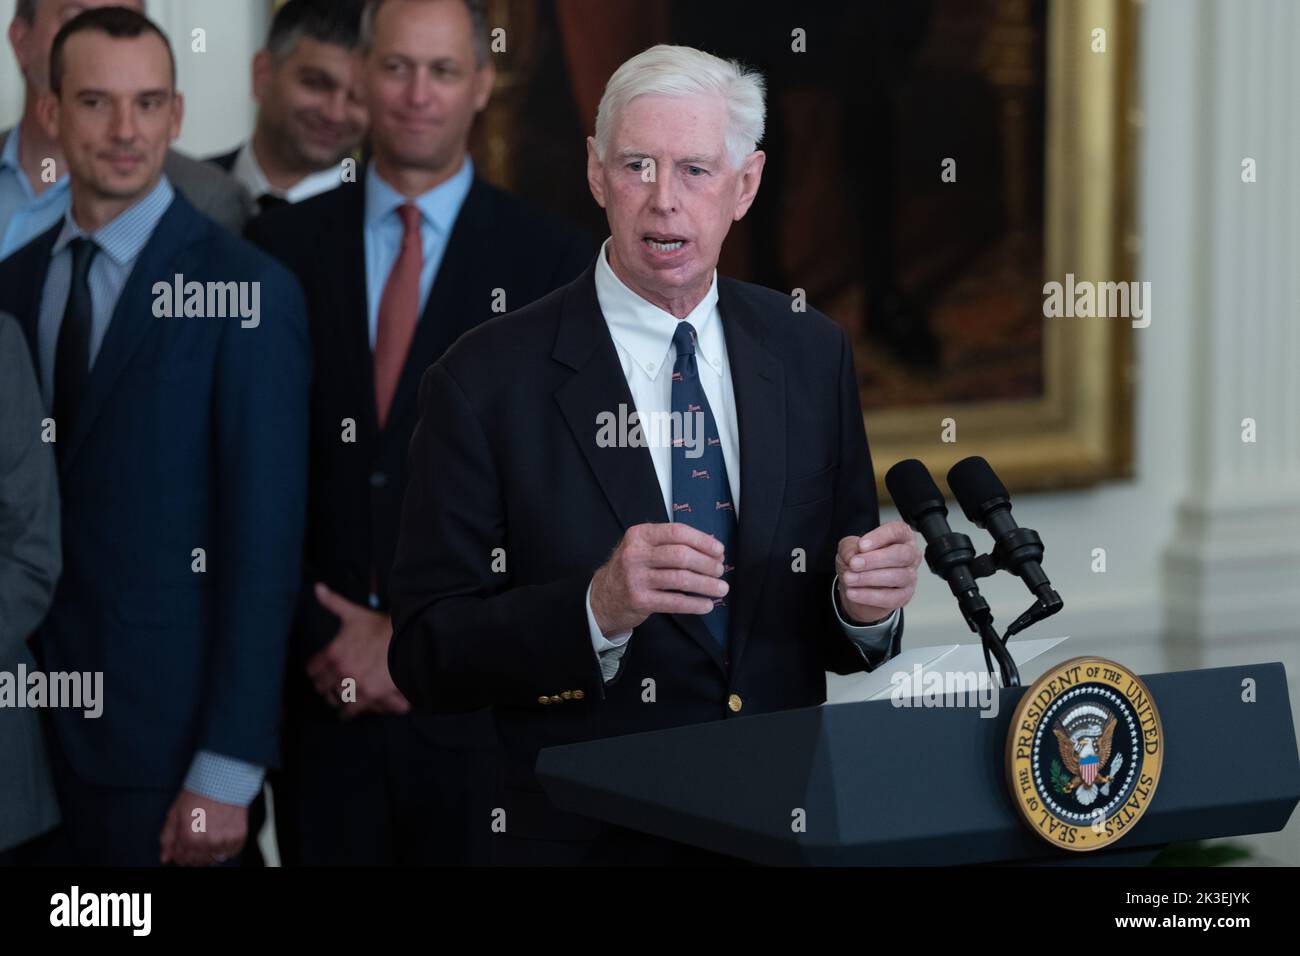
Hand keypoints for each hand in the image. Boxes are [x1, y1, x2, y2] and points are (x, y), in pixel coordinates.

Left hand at [159, 788, 246, 865]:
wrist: (224, 780)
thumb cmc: (199, 792)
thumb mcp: (175, 812)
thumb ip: (168, 837)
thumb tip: (165, 858)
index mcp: (189, 838)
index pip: (182, 859)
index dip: (182, 853)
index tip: (186, 843)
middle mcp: (207, 842)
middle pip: (198, 862)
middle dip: (196, 853)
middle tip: (199, 837)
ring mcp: (224, 840)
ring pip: (215, 859)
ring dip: (211, 851)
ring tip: (211, 834)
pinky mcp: (238, 836)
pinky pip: (231, 852)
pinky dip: (227, 847)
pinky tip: (223, 834)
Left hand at [306, 583, 409, 718]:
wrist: (408, 639)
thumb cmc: (382, 626)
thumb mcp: (354, 613)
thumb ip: (333, 602)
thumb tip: (317, 587)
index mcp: (333, 651)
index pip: (313, 669)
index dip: (316, 672)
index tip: (319, 674)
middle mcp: (340, 669)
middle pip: (321, 686)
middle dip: (324, 687)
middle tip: (328, 688)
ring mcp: (354, 684)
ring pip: (334, 699)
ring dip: (336, 699)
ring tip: (338, 699)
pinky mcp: (368, 696)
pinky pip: (350, 711)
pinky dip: (347, 713)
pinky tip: (346, 714)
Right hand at [589, 523, 727, 635]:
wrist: (603, 596)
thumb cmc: (633, 569)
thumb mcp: (644, 547)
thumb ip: (671, 545)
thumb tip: (713, 551)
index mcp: (640, 535)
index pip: (677, 532)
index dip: (703, 541)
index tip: (719, 550)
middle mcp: (635, 554)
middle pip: (681, 555)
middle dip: (707, 564)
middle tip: (721, 570)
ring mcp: (636, 578)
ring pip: (681, 579)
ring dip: (706, 584)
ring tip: (721, 588)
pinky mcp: (639, 600)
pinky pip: (674, 602)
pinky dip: (695, 604)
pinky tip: (707, 604)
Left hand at [836, 520, 921, 623]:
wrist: (855, 587)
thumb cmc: (859, 562)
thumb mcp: (848, 549)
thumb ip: (849, 548)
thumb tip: (854, 556)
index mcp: (900, 536)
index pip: (897, 531)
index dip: (880, 537)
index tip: (861, 546)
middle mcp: (910, 555)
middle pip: (902, 554)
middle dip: (876, 559)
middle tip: (854, 564)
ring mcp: (910, 576)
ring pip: (898, 576)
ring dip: (870, 578)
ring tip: (849, 578)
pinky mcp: (905, 596)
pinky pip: (892, 597)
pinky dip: (870, 596)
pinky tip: (854, 592)